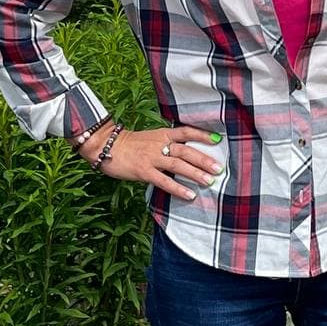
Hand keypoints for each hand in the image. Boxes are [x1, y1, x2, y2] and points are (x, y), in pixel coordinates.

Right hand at [75, 125, 224, 200]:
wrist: (107, 146)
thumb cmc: (131, 144)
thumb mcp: (151, 138)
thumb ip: (167, 143)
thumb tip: (186, 153)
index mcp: (163, 134)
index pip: (187, 131)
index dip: (203, 135)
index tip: (219, 139)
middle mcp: (160, 144)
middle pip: (186, 151)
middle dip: (204, 159)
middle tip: (219, 168)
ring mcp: (152, 158)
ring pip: (178, 165)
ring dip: (195, 173)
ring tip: (209, 181)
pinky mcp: (143, 171)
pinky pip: (164, 181)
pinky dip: (178, 188)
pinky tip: (189, 195)